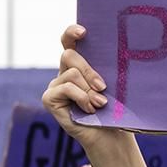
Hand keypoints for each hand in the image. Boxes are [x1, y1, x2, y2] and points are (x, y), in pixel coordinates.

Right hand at [43, 25, 112, 148]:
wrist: (109, 134)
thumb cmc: (113, 109)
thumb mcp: (112, 85)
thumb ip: (106, 70)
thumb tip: (116, 54)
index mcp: (80, 63)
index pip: (69, 40)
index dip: (72, 32)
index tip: (83, 31)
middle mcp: (64, 71)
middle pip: (69, 55)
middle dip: (88, 70)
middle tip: (102, 86)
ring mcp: (55, 84)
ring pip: (71, 74)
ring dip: (88, 90)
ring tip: (99, 103)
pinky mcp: (49, 98)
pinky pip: (65, 88)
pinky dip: (81, 98)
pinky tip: (89, 109)